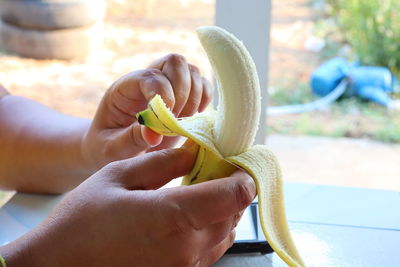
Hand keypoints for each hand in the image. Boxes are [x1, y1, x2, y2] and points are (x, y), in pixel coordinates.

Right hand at [1, 146, 255, 266]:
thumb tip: (197, 150)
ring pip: (225, 232)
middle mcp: (187, 249)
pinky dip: (209, 227)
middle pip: (235, 213)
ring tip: (200, 188)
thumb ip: (164, 163)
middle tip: (214, 167)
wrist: (60, 265)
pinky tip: (188, 214)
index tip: (235, 158)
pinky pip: (209, 249)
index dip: (243, 174)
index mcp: (174, 218)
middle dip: (232, 187)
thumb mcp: (119, 176)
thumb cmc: (83, 220)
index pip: (236, 195)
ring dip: (222, 208)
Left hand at [81, 54, 211, 169]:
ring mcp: (167, 83)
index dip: (162, 94)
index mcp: (125, 88)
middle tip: (174, 120)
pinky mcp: (183, 94)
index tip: (163, 120)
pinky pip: (203, 84)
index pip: (150, 76)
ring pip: (192, 71)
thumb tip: (154, 134)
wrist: (117, 149)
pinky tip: (193, 118)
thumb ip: (130, 140)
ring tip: (182, 123)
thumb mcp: (111, 149)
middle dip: (182, 92)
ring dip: (194, 97)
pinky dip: (205, 99)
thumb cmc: (108, 148)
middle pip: (175, 62)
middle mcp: (147, 79)